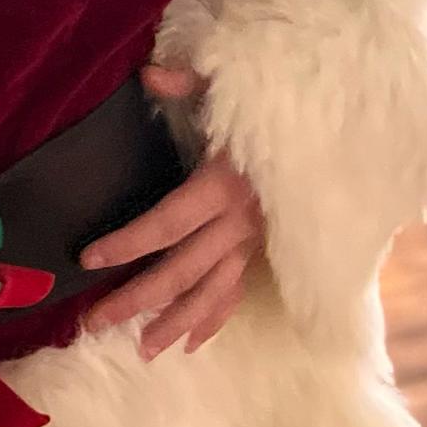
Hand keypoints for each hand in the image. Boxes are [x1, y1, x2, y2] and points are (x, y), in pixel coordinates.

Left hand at [80, 64, 265, 358]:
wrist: (340, 139)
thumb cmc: (276, 110)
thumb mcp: (231, 87)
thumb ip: (187, 82)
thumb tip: (147, 75)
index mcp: (222, 187)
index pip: (166, 223)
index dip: (127, 243)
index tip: (87, 259)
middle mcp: (238, 225)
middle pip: (180, 271)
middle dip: (136, 299)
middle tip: (94, 323)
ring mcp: (253, 244)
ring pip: (209, 294)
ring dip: (173, 324)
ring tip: (139, 351)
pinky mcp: (265, 253)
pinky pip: (236, 293)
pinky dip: (212, 320)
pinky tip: (187, 344)